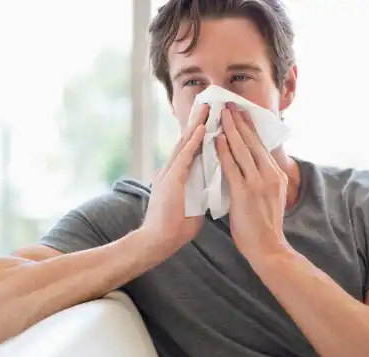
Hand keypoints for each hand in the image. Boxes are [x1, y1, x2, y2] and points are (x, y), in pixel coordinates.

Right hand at [141, 104, 209, 259]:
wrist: (159, 241)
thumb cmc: (176, 227)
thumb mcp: (193, 203)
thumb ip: (198, 191)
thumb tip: (209, 188)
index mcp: (177, 174)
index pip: (191, 149)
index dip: (199, 133)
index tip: (209, 118)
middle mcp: (172, 169)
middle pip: (187, 140)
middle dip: (198, 121)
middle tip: (208, 103)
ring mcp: (170, 173)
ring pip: (185, 143)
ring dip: (196, 125)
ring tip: (206, 108)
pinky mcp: (171, 180)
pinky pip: (185, 157)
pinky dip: (193, 142)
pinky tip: (201, 129)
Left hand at [215, 103, 290, 265]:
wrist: (268, 248)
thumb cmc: (265, 226)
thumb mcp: (270, 197)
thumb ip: (263, 180)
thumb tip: (254, 166)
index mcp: (276, 175)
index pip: (261, 146)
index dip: (249, 128)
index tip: (241, 112)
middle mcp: (269, 175)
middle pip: (252, 142)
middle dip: (239, 122)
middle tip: (229, 105)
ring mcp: (258, 183)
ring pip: (242, 150)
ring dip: (231, 130)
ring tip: (221, 115)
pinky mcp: (245, 193)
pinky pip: (232, 167)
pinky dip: (224, 151)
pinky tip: (217, 139)